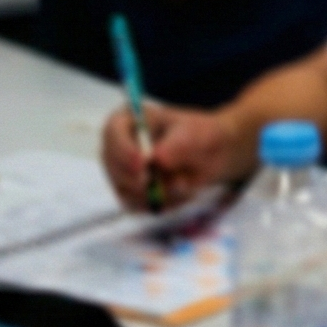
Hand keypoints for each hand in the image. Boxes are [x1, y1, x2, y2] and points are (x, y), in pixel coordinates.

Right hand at [100, 102, 243, 210]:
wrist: (213, 154)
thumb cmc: (200, 134)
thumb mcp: (194, 133)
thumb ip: (176, 144)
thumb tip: (156, 158)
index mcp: (130, 120)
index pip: (113, 131)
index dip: (123, 149)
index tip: (143, 163)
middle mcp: (119, 147)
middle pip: (112, 165)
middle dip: (137, 178)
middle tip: (163, 184)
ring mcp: (122, 172)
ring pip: (124, 190)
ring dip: (156, 193)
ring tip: (185, 183)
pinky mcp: (131, 194)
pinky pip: (137, 206)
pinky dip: (161, 204)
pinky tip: (182, 193)